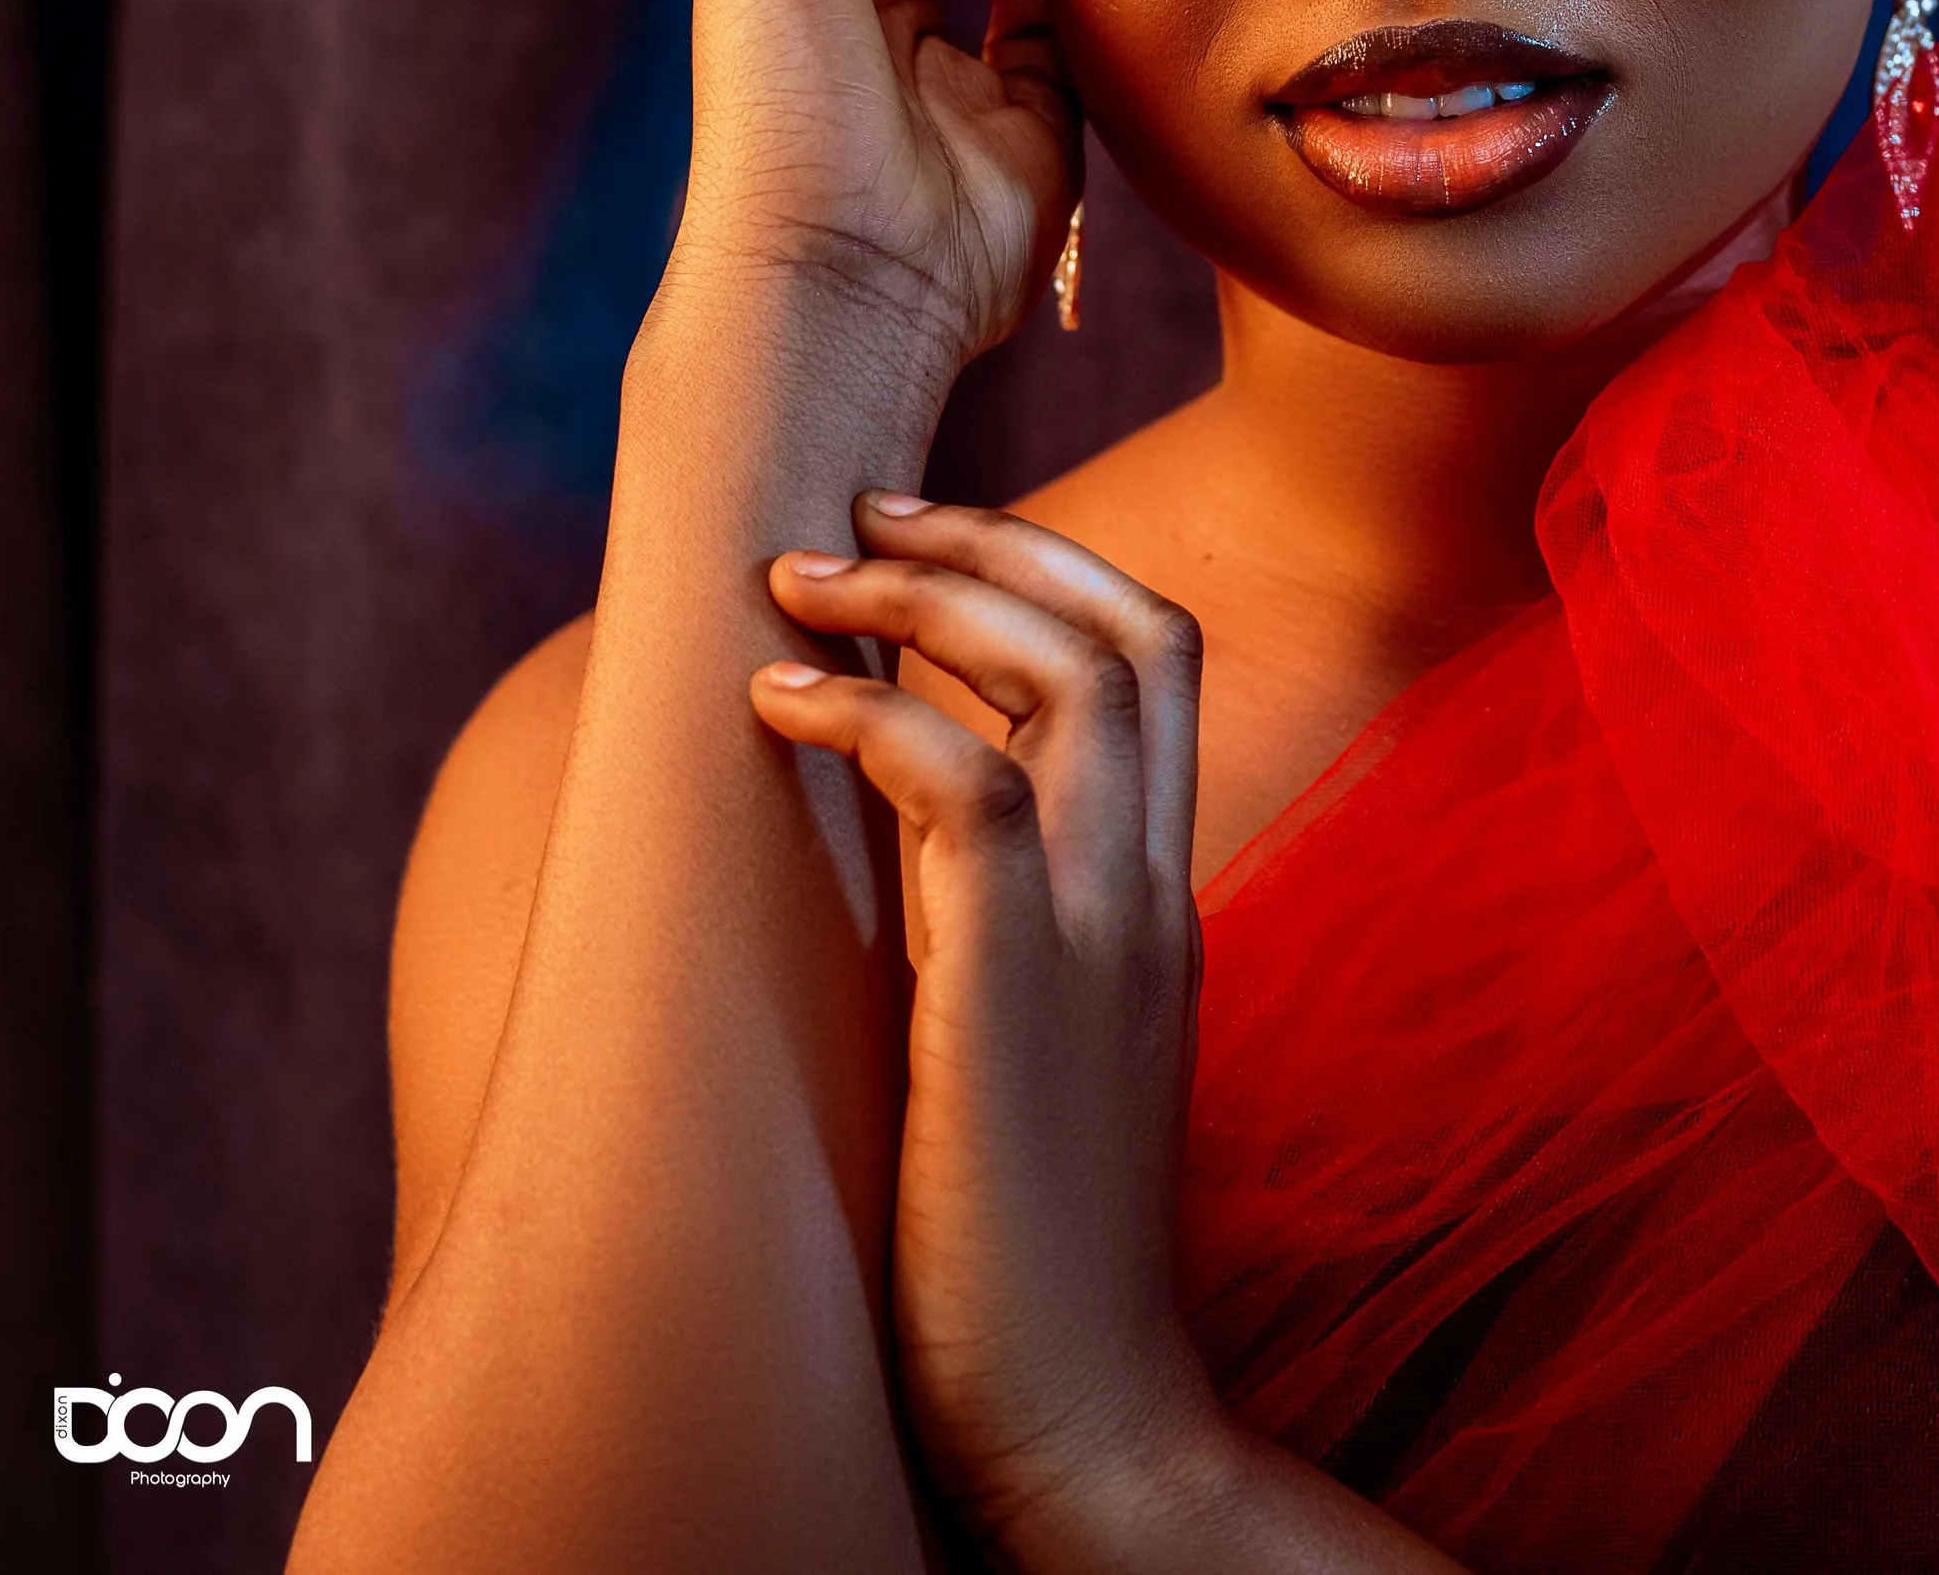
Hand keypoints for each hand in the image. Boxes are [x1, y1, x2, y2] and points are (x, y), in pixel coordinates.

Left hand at [754, 495, 1217, 1558]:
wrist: (1085, 1425)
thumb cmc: (1030, 1252)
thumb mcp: (1042, 1055)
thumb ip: (1012, 939)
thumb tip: (913, 851)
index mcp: (1161, 901)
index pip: (1158, 665)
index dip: (1049, 572)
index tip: (926, 545)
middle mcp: (1152, 894)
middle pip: (1131, 632)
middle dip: (992, 540)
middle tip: (856, 513)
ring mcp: (1105, 939)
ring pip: (1067, 676)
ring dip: (923, 595)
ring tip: (797, 579)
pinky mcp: (1021, 995)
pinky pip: (970, 787)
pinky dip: (872, 715)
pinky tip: (777, 708)